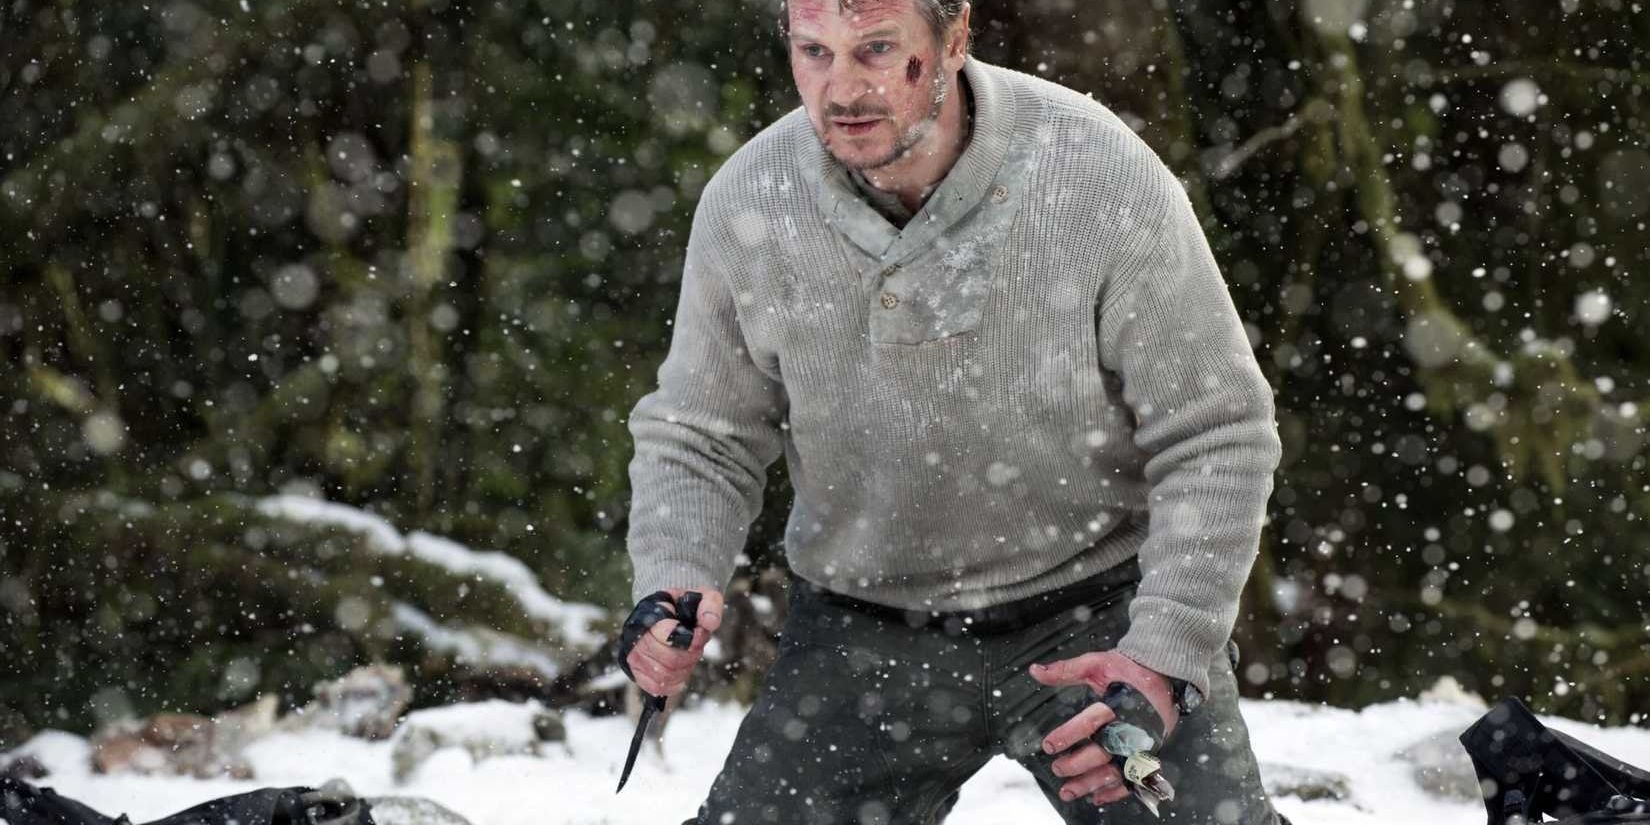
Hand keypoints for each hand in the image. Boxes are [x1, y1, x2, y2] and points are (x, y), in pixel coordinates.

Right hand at [624, 587, 722, 697]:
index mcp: (651, 613)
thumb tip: (709, 622)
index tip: (700, 633)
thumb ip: (710, 605)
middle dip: (690, 656)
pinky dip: (672, 684)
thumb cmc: (686, 606)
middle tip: (696, 647)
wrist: (669, 613)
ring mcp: (634, 654)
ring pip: (664, 675)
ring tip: (689, 657)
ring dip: (684, 670)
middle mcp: (637, 635)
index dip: (692, 640)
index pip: (669, 635)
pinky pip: (654, 686)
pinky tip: (681, 675)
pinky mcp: (636, 670)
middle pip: (669, 659)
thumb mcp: (703, 597)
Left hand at [1028, 651, 1178, 805]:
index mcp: (1118, 704)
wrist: (1165, 676)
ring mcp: (1141, 744)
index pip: (1091, 722)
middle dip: (1077, 764)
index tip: (1048, 745)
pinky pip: (1133, 778)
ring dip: (1090, 783)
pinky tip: (1096, 797)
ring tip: (1068, 791)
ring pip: (1115, 770)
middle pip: (1102, 752)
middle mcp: (1131, 728)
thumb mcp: (1097, 664)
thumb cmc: (1129, 670)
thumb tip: (1035, 671)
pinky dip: (1115, 791)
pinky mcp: (1147, 754)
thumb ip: (1066, 670)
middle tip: (1057, 768)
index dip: (1068, 734)